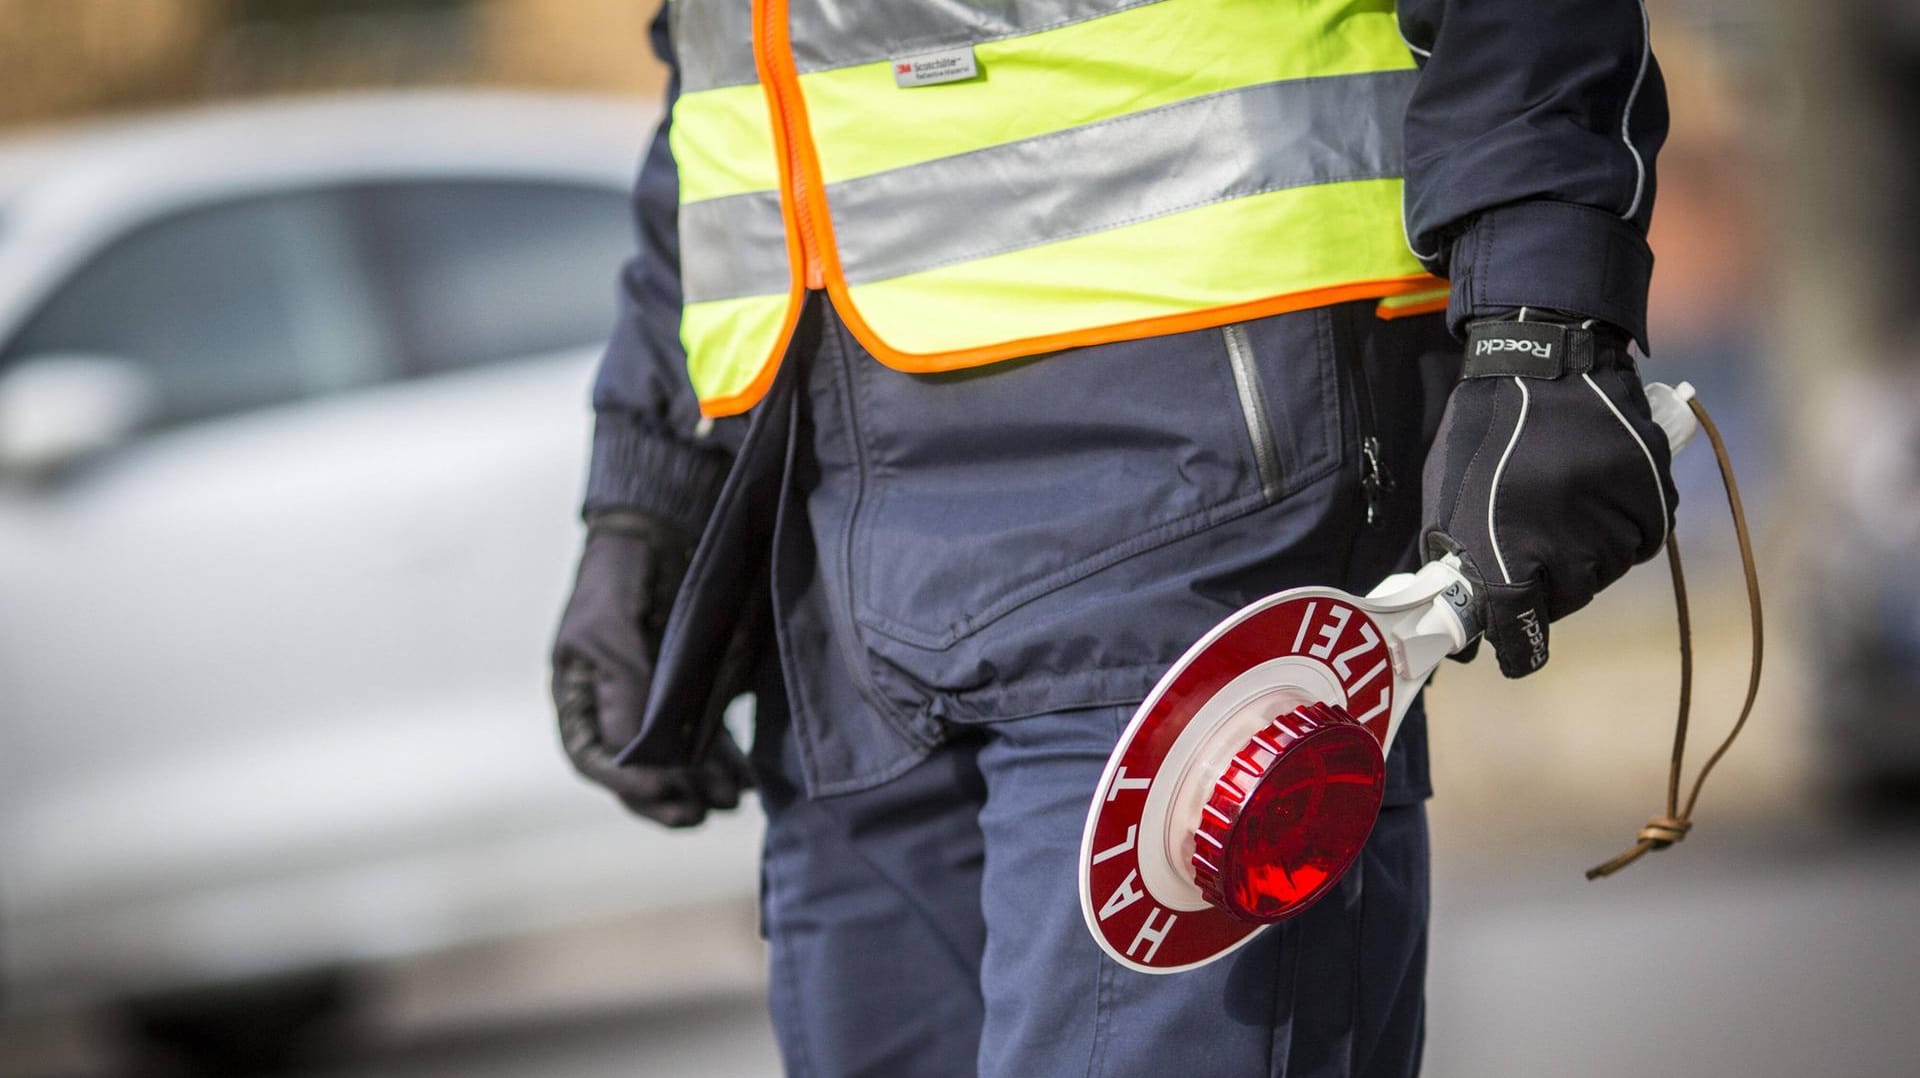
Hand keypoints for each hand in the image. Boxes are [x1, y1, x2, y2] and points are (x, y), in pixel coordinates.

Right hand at [550, 510, 750, 825]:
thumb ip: (624, 692)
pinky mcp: (691, 687)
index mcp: (580, 697)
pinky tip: (745, 774)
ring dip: (703, 782)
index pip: (595, 759)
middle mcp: (615, 706)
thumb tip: (633, 758)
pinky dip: (722, 756)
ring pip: (676, 757)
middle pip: (638, 769)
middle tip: (701, 815)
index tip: (664, 795)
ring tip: (733, 799)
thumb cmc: (620, 578)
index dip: (627, 785)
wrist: (659, 530)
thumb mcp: (611, 632)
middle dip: (669, 796)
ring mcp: (654, 698)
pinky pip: (704, 733)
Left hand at [1421, 315, 1677, 676]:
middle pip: (1566, 601)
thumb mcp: (1446, 497)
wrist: (1544, 362)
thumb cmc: (1482, 433)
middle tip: (1533, 558)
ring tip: (1563, 516)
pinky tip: (1598, 504)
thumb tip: (1460, 620)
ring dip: (1587, 558)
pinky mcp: (1651, 495)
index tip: (1513, 656)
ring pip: (1607, 572)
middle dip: (1547, 590)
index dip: (1515, 648)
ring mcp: (1612, 519)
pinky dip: (1624, 532)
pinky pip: (1643, 541)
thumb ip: (1453, 559)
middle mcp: (1565, 542)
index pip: (1517, 626)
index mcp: (1505, 546)